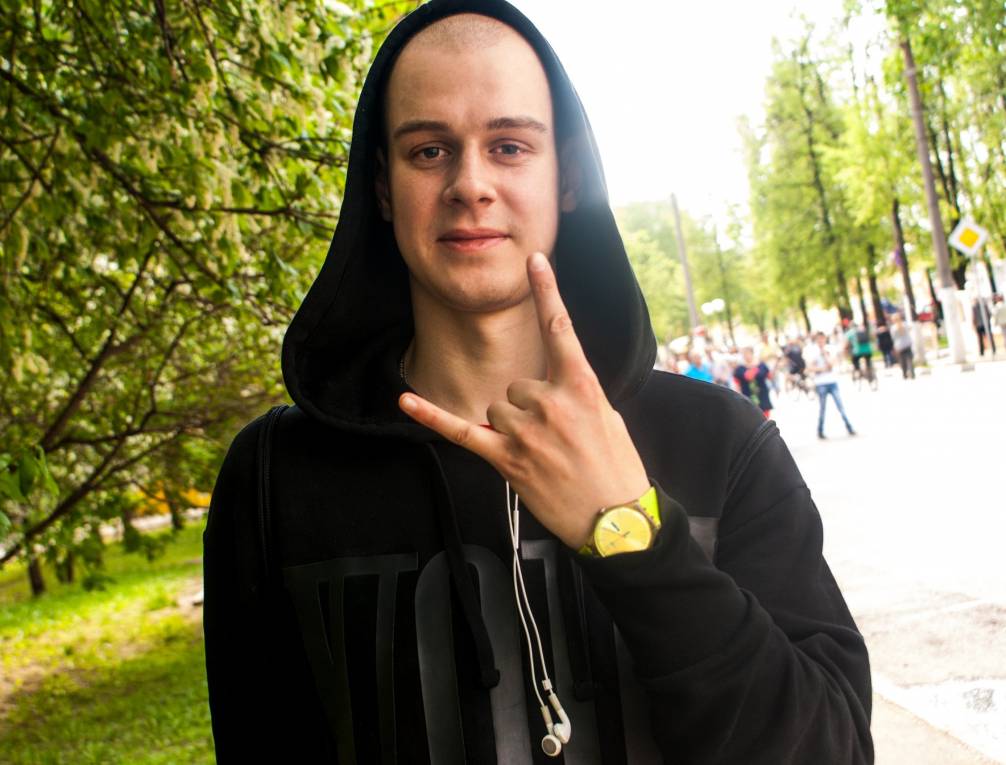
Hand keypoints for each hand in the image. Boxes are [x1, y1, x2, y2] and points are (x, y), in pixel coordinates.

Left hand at [399, 252, 649, 548]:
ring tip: (541, 454)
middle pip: (516, 384)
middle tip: (555, 438)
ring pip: (497, 407)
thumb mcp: (607, 416)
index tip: (535, 260)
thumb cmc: (617, 468)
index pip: (560, 327)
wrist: (616, 520)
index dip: (547, 290)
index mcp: (581, 385)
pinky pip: (460, 431)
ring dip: (511, 427)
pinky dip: (431, 416)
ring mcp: (525, 430)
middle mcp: (550, 401)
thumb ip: (574, 391)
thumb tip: (550, 385)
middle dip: (529, 407)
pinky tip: (405, 399)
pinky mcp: (505, 458)